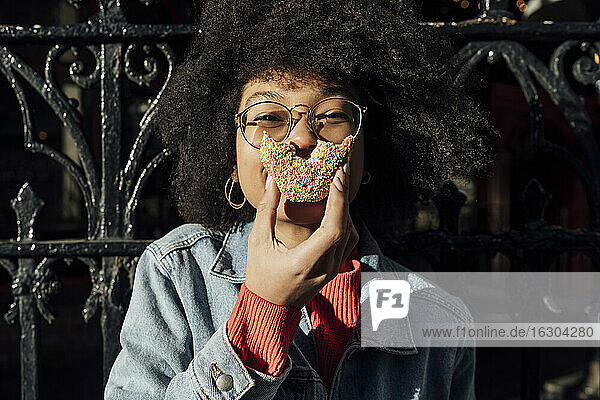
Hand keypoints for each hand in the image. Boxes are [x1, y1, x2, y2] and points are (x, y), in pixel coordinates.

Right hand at [244, 161, 358, 308]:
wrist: (269, 307)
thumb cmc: (260, 274)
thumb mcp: (258, 241)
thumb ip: (266, 209)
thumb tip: (274, 180)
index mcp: (305, 262)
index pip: (333, 229)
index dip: (338, 202)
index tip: (336, 177)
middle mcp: (325, 267)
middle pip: (345, 227)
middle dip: (344, 195)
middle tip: (342, 169)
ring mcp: (332, 270)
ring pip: (350, 234)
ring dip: (345, 208)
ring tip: (338, 184)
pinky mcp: (334, 269)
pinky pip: (347, 242)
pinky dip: (344, 221)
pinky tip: (336, 206)